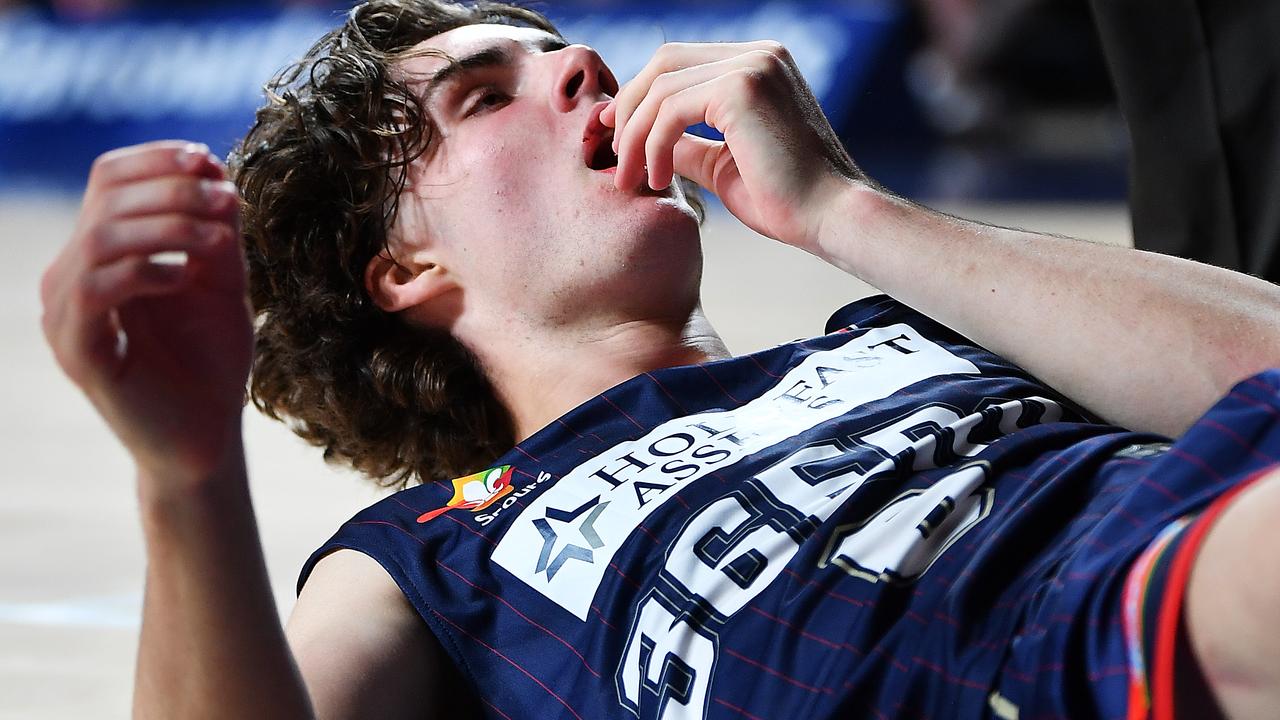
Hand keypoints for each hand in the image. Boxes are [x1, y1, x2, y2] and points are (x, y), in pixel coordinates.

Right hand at [40, 141, 252, 484]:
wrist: (205, 436)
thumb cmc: (210, 360)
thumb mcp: (222, 281)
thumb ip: (215, 229)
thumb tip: (212, 165)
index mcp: (101, 252)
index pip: (108, 178)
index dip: (156, 159)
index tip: (209, 159)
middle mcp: (71, 275)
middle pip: (105, 199)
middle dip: (173, 189)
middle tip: (227, 202)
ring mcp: (66, 313)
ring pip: (100, 236)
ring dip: (168, 226)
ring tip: (218, 239)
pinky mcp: (77, 350)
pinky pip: (96, 289)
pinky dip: (146, 270)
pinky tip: (185, 277)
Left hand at [601, 41, 863, 251]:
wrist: (830, 219)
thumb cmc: (786, 201)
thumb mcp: (721, 163)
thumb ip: (686, 143)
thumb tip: (641, 140)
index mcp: (759, 64)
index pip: (679, 63)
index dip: (639, 96)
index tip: (614, 135)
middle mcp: (759, 53)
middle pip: (663, 62)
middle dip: (629, 110)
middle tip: (613, 157)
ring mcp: (753, 64)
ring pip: (661, 87)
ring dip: (634, 136)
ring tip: (632, 179)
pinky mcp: (743, 88)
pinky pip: (671, 108)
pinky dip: (652, 145)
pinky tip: (655, 179)